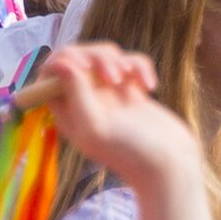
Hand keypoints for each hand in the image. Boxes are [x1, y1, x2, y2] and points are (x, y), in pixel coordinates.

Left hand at [21, 43, 200, 196]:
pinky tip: (149, 86)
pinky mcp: (132, 89)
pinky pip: (131, 62)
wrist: (169, 163)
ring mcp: (109, 94)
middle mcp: (84, 101)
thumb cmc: (130, 151)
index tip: (86, 67)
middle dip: (98, 58)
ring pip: (107, 56)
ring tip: (131, 81)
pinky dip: (141, 67)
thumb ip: (75, 93)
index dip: (65, 61)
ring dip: (121, 61)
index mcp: (67, 112)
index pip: (51, 73)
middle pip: (79, 57)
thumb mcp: (96, 126)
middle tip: (115, 77)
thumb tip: (60, 63)